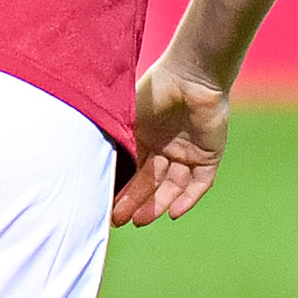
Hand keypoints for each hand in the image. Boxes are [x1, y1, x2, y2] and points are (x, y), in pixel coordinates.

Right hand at [113, 56, 230, 226]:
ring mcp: (188, 153)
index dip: (122, 190)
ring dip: (158, 204)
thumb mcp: (127, 119)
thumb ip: (115, 141)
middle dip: (135, 202)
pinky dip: (187, 198)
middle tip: (120, 220)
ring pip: (173, 186)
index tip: (107, 207)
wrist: (191, 77)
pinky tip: (173, 213)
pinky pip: (199, 183)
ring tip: (141, 221)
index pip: (133, 171)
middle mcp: (166, 148)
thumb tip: (88, 165)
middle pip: (151, 182)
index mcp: (146, 138)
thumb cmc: (155, 91)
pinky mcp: (209, 155)